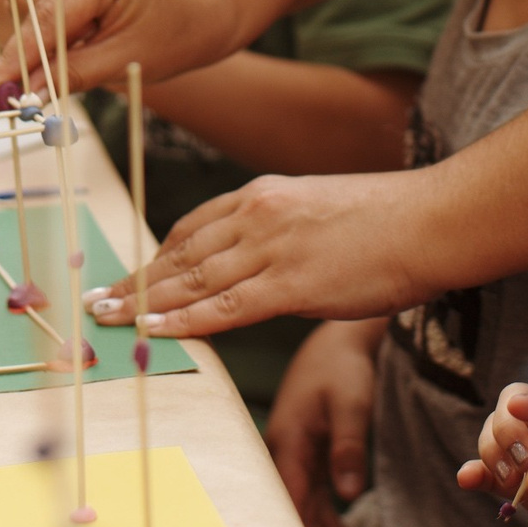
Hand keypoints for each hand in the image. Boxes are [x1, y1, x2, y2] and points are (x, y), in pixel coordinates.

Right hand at [0, 0, 246, 100]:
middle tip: (6, 92)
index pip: (45, 15)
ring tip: (53, 64)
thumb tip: (20, 95)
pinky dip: (42, 18)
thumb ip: (71, 74)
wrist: (205, 2)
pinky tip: (63, 41)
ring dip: (31, 31)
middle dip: (18, 45)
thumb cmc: (176, 32)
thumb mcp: (126, 61)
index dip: (15, 58)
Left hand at [84, 170, 435, 335]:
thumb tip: (263, 260)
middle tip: (95, 303)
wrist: (432, 220)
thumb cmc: (390, 219)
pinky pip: (221, 308)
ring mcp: (271, 248)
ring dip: (140, 303)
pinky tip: (151, 331)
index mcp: (264, 195)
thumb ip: (283, 232)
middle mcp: (257, 215)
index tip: (128, 279)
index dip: (155, 258)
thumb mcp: (321, 211)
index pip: (191, 228)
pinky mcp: (290, 284)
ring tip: (105, 321)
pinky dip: (180, 321)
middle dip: (133, 282)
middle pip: (178, 254)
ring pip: (189, 281)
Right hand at [265, 319, 385, 526]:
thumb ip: (349, 448)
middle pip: (291, 508)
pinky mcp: (308, 451)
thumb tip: (349, 494)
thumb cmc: (343, 367)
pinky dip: (326, 517)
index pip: (286, 501)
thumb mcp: (351, 403)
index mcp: (288, 442)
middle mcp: (284, 452)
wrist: (338, 339)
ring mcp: (294, 452)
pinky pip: (313, 493)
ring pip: (302, 504)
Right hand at [457, 380, 527, 504]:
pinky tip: (468, 478)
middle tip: (527, 460)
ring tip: (515, 480)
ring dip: (495, 456)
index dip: (522, 402)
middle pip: (504, 412)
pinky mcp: (507, 479)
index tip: (522, 412)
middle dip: (510, 433)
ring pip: (490, 439)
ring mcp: (519, 453)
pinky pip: (482, 472)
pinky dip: (474, 474)